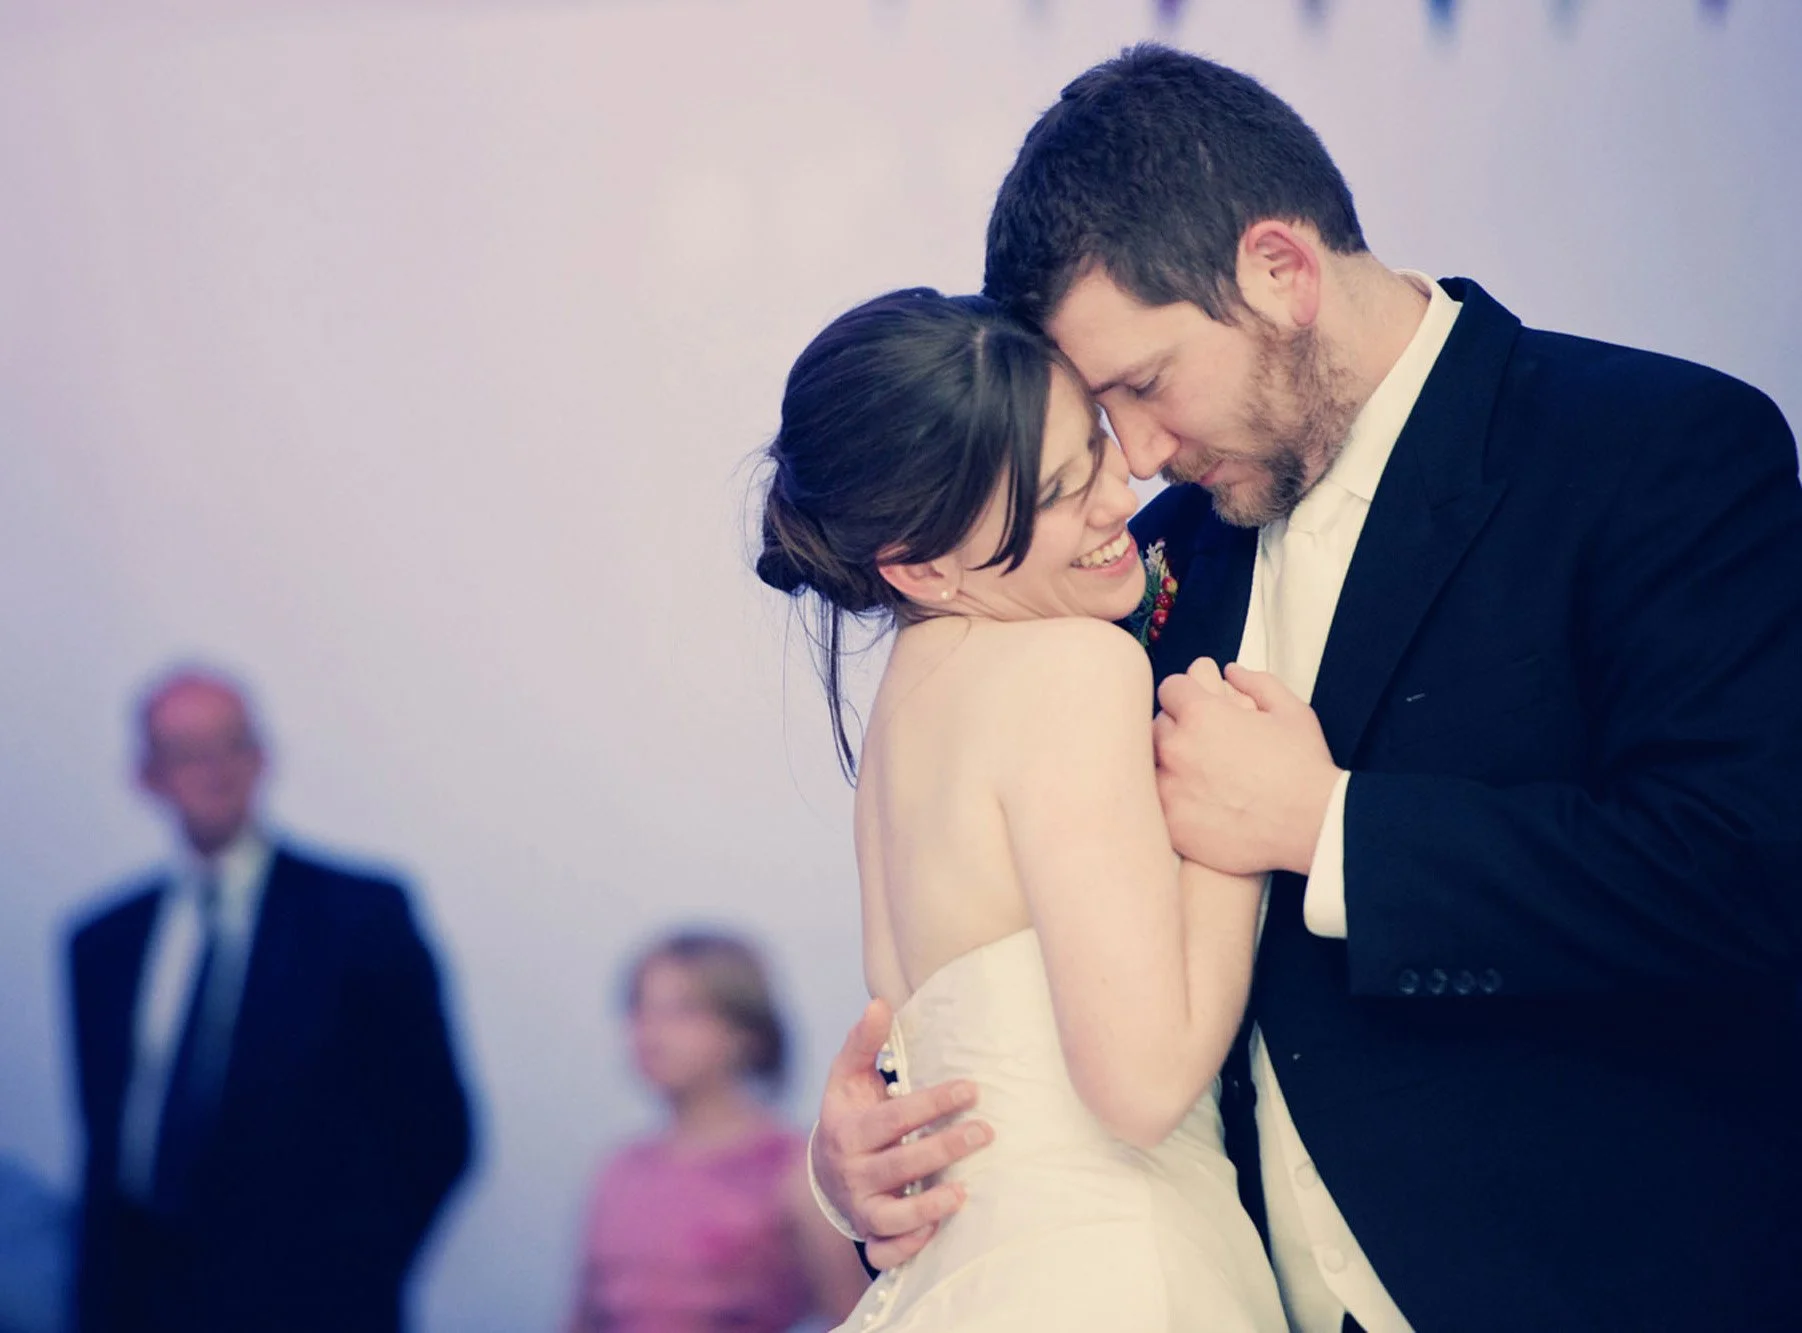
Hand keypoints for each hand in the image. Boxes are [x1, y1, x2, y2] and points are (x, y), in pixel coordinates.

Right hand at [813, 999, 993, 1269]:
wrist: (825, 1171)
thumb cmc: (850, 1113)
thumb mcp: (848, 1077)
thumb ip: (864, 1041)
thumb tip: (880, 1003)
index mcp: (848, 1130)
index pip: (894, 1117)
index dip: (932, 1102)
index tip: (971, 1088)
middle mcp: (852, 1172)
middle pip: (900, 1164)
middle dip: (944, 1147)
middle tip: (986, 1131)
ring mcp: (861, 1207)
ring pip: (892, 1215)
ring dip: (928, 1206)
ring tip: (964, 1191)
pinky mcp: (872, 1235)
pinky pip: (887, 1251)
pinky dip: (909, 1245)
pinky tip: (936, 1228)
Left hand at [1152, 659, 1342, 875]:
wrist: (1313, 825)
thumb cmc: (1304, 768)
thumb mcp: (1291, 711)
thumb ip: (1256, 682)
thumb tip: (1231, 672)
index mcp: (1201, 714)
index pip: (1170, 689)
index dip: (1186, 695)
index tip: (1197, 708)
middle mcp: (1177, 747)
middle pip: (1157, 725)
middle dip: (1177, 729)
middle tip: (1203, 744)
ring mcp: (1170, 787)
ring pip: (1150, 765)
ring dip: (1169, 765)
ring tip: (1199, 776)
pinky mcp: (1172, 823)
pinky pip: (1155, 803)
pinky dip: (1171, 799)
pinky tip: (1195, 803)